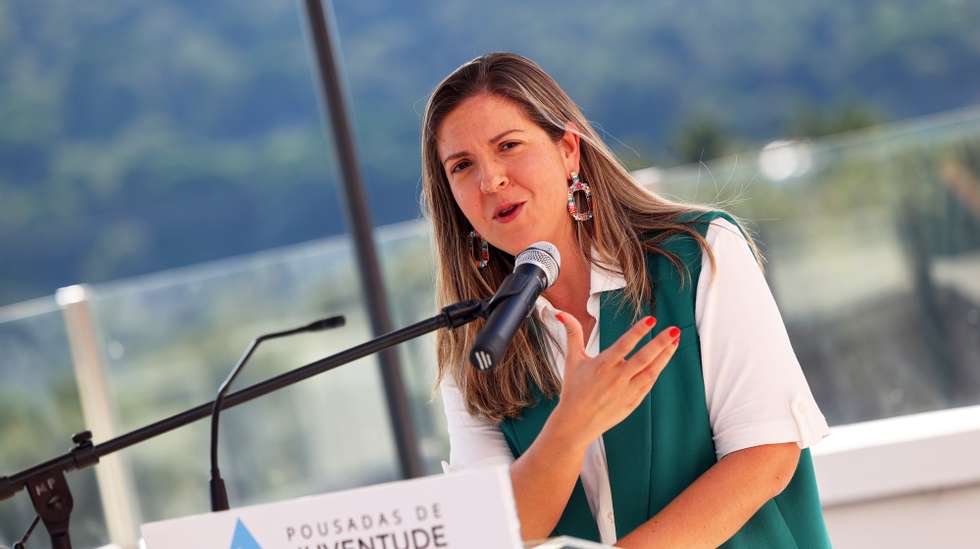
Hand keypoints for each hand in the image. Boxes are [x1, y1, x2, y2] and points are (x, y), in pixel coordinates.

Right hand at [551, 312, 678, 447]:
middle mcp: (617, 378)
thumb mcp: (572, 360)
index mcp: (602, 365)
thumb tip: (561, 313)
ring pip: (651, 371)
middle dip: (661, 343)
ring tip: (675, 341)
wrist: (576, 422)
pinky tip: (663, 359)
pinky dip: (657, 370)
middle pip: (643, 358)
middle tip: (675, 330)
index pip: (624, 344)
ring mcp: (627, 391)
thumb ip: (572, 334)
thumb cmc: (574, 390)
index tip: (652, 320)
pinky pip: (649, 384)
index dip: (638, 331)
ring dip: (664, 356)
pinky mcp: (633, 402)